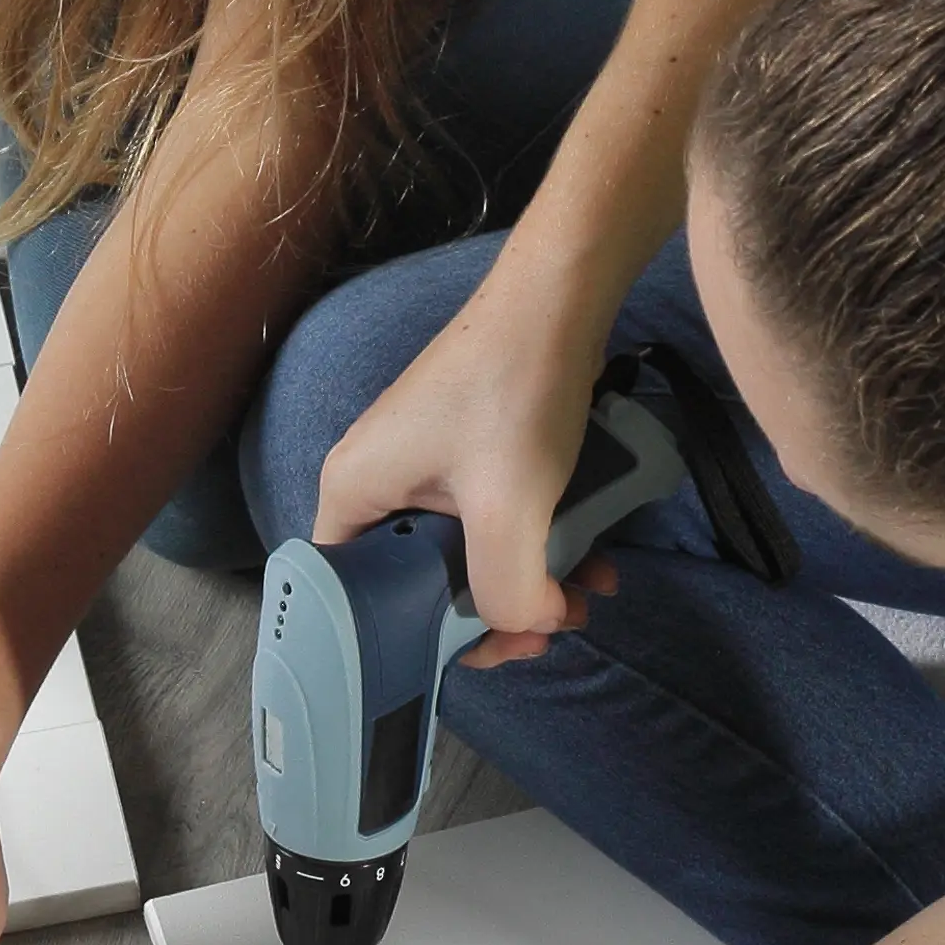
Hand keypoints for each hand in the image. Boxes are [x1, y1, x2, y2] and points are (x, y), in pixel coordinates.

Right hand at [313, 253, 629, 663]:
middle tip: (549, 629)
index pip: (352, 599)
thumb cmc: (513, 393)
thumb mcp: (509, 508)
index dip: (417, 638)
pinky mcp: (467, 451)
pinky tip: (593, 557)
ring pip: (467, 554)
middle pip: (419, 582)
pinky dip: (538, 542)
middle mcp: (376, 482)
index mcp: (353, 492)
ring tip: (587, 594)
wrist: (560, 298)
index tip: (486, 646)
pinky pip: (492, 519)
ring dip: (529, 581)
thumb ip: (509, 590)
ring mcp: (423, 465)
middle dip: (492, 612)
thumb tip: (530, 625)